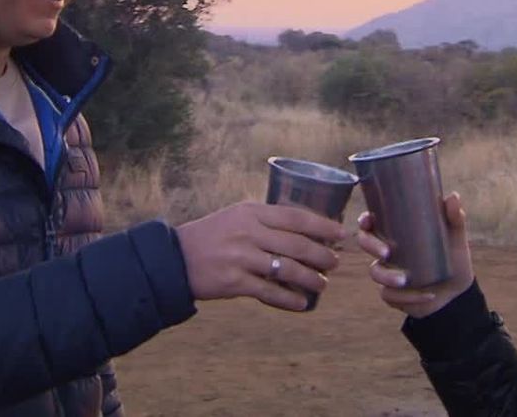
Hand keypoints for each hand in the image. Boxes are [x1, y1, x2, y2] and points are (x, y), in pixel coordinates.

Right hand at [176, 201, 346, 310]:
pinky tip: (302, 303)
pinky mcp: (235, 282)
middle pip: (297, 245)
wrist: (175, 258)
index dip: (323, 226)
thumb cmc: (211, 235)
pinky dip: (289, 299)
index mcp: (251, 212)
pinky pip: (270, 292)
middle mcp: (249, 232)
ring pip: (288, 270)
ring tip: (322, 284)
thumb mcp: (236, 216)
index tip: (342, 233)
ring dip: (311, 279)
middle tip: (335, 262)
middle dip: (322, 255)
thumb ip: (265, 220)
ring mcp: (242, 258)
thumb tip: (303, 229)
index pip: (296, 217)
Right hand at [356, 192, 474, 318]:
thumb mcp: (455, 238)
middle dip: (371, 246)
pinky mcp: (393, 294)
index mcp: (397, 233)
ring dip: (387, 277)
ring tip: (405, 280)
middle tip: (386, 252)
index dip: (364, 220)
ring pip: (375, 272)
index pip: (372, 222)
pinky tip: (426, 296)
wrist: (457, 293)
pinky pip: (389, 295)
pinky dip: (407, 297)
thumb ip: (455, 218)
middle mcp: (387, 251)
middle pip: (365, 243)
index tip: (368, 220)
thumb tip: (453, 196)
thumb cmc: (453, 259)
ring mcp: (388, 273)